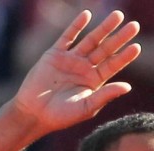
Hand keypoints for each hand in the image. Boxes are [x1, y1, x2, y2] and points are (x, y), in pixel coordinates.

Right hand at [13, 10, 140, 133]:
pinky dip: (76, 26)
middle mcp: (84, 68)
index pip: (113, 65)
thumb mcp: (85, 108)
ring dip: (104, 28)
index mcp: (93, 81)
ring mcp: (70, 60)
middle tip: (134, 26)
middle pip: (105, 49)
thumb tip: (128, 86)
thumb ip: (105, 96)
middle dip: (119, 38)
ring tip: (118, 15)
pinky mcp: (54, 55)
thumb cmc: (59, 116)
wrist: (32, 114)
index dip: (124, 56)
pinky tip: (86, 15)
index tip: (136, 47)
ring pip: (90, 40)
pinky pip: (67, 37)